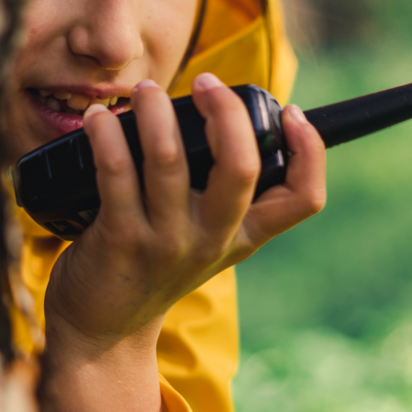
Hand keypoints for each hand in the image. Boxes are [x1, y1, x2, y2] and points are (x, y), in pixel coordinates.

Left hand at [43, 72, 325, 411]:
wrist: (103, 330)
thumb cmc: (152, 266)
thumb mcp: (205, 239)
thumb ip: (222, 194)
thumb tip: (224, 117)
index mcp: (244, 235)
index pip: (304, 199)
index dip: (310, 151)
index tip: (293, 112)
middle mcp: (212, 239)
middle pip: (241, 167)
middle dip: (226, 112)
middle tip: (206, 82)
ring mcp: (167, 241)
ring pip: (168, 158)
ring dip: (155, 112)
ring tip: (145, 91)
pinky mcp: (121, 240)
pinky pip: (115, 173)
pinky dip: (107, 136)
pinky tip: (100, 119)